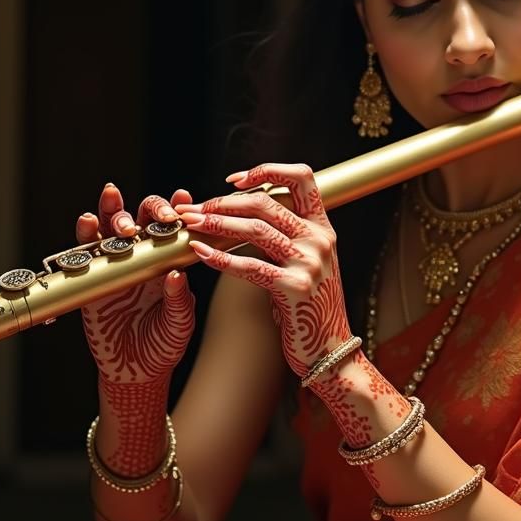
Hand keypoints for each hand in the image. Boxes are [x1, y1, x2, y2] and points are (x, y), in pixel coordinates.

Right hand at [77, 183, 195, 383]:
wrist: (134, 371)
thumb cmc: (164, 344)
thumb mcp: (179, 324)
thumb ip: (179, 300)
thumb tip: (177, 274)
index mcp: (169, 262)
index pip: (174, 228)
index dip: (178, 209)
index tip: (184, 198)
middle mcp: (143, 257)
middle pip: (144, 217)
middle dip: (151, 209)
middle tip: (159, 217)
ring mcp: (116, 263)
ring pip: (112, 225)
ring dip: (114, 210)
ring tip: (117, 207)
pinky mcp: (91, 276)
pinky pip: (85, 250)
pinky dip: (85, 232)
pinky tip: (87, 221)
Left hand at [175, 163, 351, 377]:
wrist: (330, 350)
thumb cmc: (311, 306)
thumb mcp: (307, 262)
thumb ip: (287, 235)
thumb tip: (245, 212)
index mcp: (323, 227)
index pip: (301, 177)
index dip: (266, 170)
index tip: (233, 180)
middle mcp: (319, 239)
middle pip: (265, 201)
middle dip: (223, 202)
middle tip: (194, 209)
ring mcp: (309, 263)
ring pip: (254, 228)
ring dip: (215, 224)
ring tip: (190, 225)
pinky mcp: (294, 288)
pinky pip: (250, 266)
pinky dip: (220, 257)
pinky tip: (200, 254)